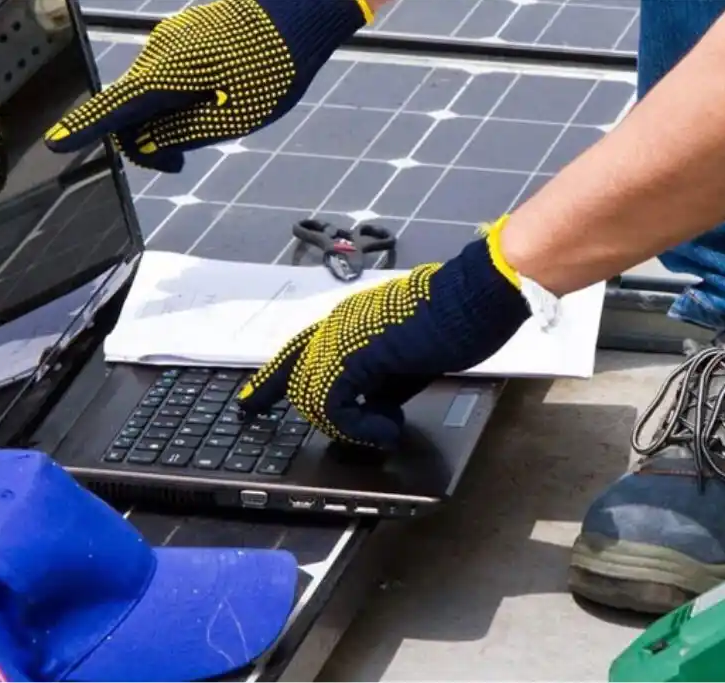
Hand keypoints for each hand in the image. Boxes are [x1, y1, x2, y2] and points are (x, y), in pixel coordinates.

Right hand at [43, 0, 373, 171]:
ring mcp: (171, 38)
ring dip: (165, 118)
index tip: (57, 142)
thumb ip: (181, 134)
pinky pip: (166, 73)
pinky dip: (176, 96)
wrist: (299, 13)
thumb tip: (143, 144)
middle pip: (131, 107)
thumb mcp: (233, 118)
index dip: (84, 129)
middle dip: (147, 140)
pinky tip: (213, 98)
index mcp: (168, 75)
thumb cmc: (273, 68)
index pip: (114, 108)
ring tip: (211, 122)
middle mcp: (160, 51)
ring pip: (149, 91)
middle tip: (178, 165)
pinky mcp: (184, 34)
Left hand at [237, 217, 534, 448]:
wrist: (475, 295)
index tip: (249, 402)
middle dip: (279, 399)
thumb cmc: (456, 320)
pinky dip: (359, 427)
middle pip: (292, 373)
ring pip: (309, 395)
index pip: (298, 351)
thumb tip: (371, 408)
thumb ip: (381, 380)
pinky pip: (331, 405)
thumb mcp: (409, 358)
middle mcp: (336, 325)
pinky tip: (391, 427)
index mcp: (348, 320)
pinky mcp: (353, 355)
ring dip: (346, 424)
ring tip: (386, 425)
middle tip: (285, 420)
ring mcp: (341, 337)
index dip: (269, 379)